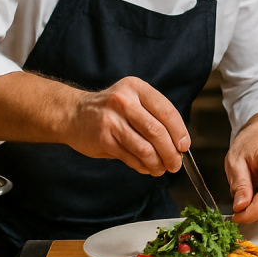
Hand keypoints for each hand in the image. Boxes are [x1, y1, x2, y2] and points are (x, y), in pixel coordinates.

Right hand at [66, 76, 188, 176]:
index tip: (184, 146)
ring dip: (158, 163)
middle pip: (157, 131)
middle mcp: (124, 101)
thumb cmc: (110, 109)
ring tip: (162, 168)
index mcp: (137, 88)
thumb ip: (153, 115)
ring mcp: (112, 121)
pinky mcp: (103, 139)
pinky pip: (131, 157)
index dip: (180, 131)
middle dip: (171, 152)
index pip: (167, 111)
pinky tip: (147, 167)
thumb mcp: (132, 99)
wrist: (73, 113)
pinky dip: (143, 166)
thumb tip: (179, 143)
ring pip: (144, 148)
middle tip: (176, 163)